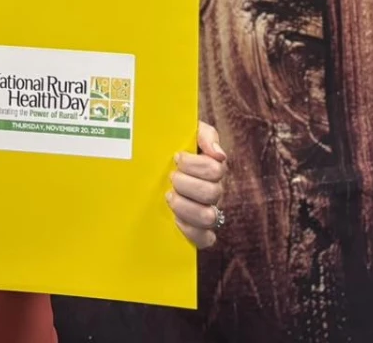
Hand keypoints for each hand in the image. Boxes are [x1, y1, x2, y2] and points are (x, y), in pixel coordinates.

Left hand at [167, 120, 228, 248]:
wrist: (154, 165)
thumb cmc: (173, 148)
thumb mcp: (188, 133)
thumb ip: (204, 135)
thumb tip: (218, 154)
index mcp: (212, 169)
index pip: (216, 170)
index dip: (195, 164)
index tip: (176, 157)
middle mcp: (213, 192)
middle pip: (212, 193)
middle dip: (186, 184)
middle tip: (170, 177)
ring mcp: (207, 212)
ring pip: (209, 217)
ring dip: (185, 206)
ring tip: (168, 196)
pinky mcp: (198, 231)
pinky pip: (205, 239)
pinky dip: (191, 231)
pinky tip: (176, 220)